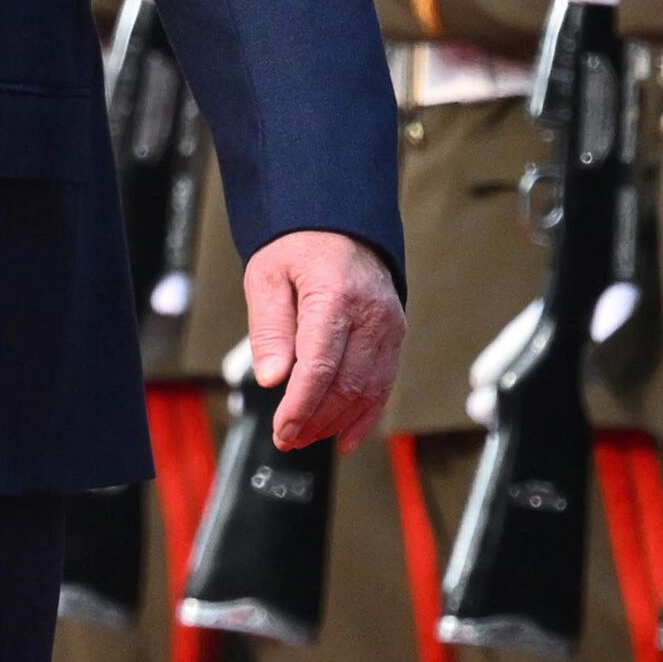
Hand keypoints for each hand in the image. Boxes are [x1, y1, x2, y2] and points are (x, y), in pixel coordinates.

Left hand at [246, 230, 403, 450]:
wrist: (339, 223)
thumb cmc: (298, 247)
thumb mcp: (267, 277)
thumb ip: (269, 329)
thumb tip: (273, 379)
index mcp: (335, 297)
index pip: (320, 367)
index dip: (301, 406)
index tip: (283, 429)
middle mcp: (370, 314)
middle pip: (347, 385)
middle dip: (316, 420)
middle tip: (289, 438)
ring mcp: (389, 326)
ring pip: (369, 390)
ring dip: (338, 422)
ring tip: (308, 437)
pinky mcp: (395, 335)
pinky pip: (384, 383)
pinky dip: (366, 414)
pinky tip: (346, 435)